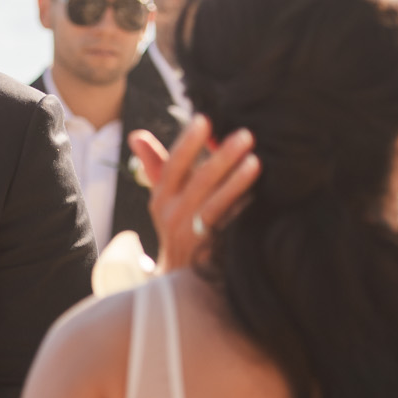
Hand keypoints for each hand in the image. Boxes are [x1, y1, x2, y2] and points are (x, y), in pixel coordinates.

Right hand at [131, 116, 258, 271]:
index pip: (172, 166)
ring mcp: (193, 235)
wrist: (180, 278)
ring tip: (256, 161)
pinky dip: (245, 210)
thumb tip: (136, 136)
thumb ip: (155, 165)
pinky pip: (231, 227)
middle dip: (222, 157)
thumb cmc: (176, 225)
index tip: (204, 119)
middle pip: (199, 182)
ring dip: (237, 182)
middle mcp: (174, 216)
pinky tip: (261, 195)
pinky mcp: (213, 250)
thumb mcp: (162, 199)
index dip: (187, 143)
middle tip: (245, 135)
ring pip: (216, 205)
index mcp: (161, 199)